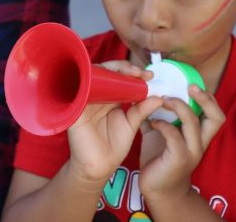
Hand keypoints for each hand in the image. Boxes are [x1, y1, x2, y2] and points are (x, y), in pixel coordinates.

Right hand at [64, 61, 161, 185]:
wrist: (99, 167)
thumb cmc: (113, 147)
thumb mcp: (131, 124)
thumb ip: (142, 110)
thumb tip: (159, 98)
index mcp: (110, 98)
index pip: (119, 78)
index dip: (133, 73)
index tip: (150, 76)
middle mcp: (96, 95)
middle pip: (106, 72)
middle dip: (124, 68)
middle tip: (140, 73)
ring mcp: (85, 99)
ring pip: (93, 74)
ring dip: (110, 70)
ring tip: (129, 73)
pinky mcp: (76, 106)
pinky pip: (80, 88)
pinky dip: (90, 79)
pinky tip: (104, 78)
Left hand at [138, 86, 224, 200]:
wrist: (158, 190)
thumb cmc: (160, 159)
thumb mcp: (160, 133)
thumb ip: (156, 115)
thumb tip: (144, 95)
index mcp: (200, 136)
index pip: (216, 114)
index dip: (209, 98)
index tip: (192, 84)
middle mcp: (200, 143)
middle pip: (216, 118)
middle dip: (205, 98)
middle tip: (189, 86)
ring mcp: (191, 152)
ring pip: (194, 123)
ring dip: (178, 107)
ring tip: (163, 100)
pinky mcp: (178, 159)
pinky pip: (174, 136)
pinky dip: (162, 124)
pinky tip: (152, 122)